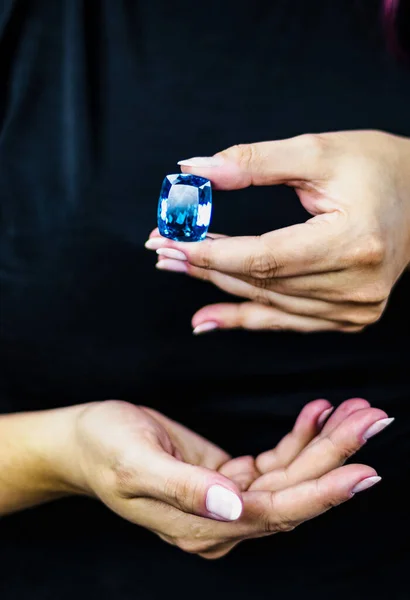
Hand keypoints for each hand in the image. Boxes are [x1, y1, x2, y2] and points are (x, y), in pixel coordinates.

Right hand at [62, 398, 389, 559]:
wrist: (83, 441)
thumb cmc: (103, 449)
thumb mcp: (135, 464)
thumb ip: (185, 490)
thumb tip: (235, 510)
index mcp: (201, 527)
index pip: (275, 515)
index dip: (321, 494)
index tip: (364, 470)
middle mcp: (222, 520)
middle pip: (293, 492)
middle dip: (336, 457)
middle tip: (372, 419)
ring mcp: (227, 500)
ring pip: (291, 475)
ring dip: (325, 443)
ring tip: (355, 410)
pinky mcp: (227, 477)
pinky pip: (274, 460)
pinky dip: (298, 436)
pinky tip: (317, 412)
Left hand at [146, 130, 409, 331]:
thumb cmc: (376, 167)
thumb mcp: (317, 151)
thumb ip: (253, 162)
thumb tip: (194, 170)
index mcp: (353, 241)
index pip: (266, 256)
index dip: (213, 253)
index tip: (171, 242)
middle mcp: (357, 285)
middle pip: (262, 282)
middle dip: (206, 265)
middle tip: (162, 251)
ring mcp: (355, 308)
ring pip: (269, 302)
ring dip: (219, 285)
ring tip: (177, 268)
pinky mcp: (350, 316)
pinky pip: (286, 321)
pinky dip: (246, 317)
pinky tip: (208, 316)